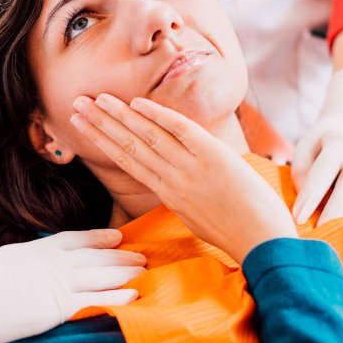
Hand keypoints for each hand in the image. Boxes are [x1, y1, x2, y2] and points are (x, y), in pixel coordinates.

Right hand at [0, 229, 144, 342]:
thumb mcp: (0, 264)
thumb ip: (19, 265)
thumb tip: (23, 271)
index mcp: (35, 250)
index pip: (74, 239)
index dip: (98, 237)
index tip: (116, 236)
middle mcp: (51, 262)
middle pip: (95, 256)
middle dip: (120, 255)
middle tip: (142, 255)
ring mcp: (57, 282)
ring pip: (101, 274)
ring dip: (126, 272)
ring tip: (146, 272)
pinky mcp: (58, 306)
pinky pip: (96, 299)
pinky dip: (118, 295)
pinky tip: (135, 294)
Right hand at [71, 93, 296, 264]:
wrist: (265, 244)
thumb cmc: (236, 232)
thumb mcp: (196, 215)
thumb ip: (179, 192)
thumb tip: (168, 176)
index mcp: (168, 194)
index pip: (126, 160)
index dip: (101, 140)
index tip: (82, 125)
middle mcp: (173, 180)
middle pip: (128, 145)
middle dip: (100, 123)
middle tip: (77, 104)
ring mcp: (192, 168)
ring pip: (147, 137)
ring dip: (119, 115)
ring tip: (97, 99)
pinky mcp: (215, 158)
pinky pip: (181, 131)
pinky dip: (158, 116)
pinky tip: (137, 103)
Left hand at [292, 69, 342, 225]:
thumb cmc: (321, 145)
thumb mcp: (305, 149)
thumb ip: (302, 174)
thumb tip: (308, 205)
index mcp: (337, 146)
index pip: (322, 173)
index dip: (310, 197)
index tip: (298, 218)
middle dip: (336, 210)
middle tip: (321, 231)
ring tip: (342, 235)